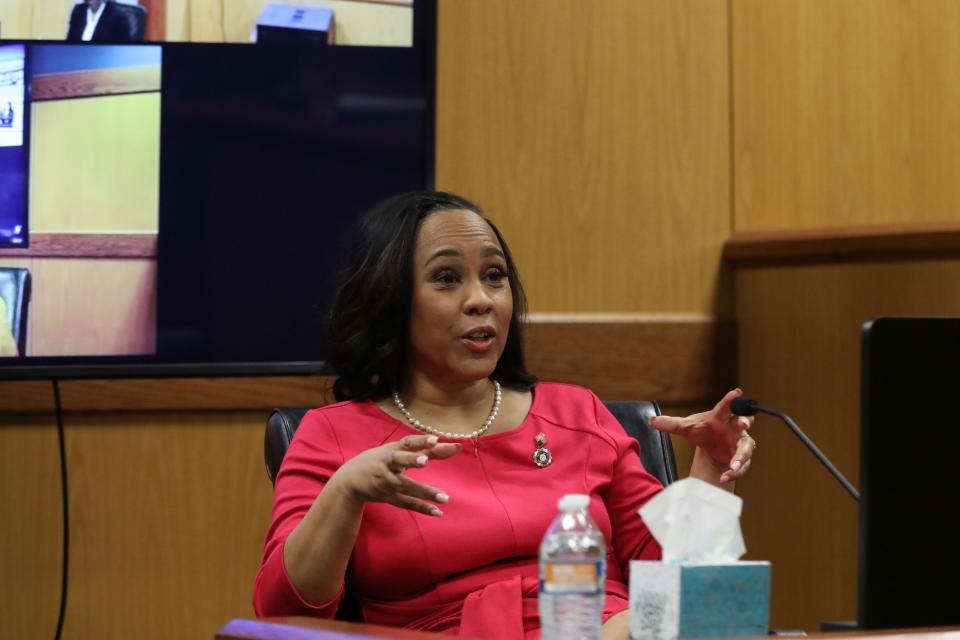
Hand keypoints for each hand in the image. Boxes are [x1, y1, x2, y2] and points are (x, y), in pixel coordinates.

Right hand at [329, 434, 460, 515]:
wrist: (350, 481)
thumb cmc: (381, 461)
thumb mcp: (400, 452)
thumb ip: (429, 449)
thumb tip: (457, 447)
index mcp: (391, 450)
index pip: (407, 443)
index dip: (420, 441)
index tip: (434, 439)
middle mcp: (388, 465)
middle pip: (400, 461)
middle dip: (411, 460)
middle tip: (425, 461)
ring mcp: (387, 483)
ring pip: (406, 486)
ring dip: (425, 492)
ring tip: (445, 497)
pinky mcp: (389, 497)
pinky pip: (406, 503)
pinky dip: (422, 507)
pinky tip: (438, 512)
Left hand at [649, 389, 755, 482]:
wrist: (710, 447)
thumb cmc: (702, 431)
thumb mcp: (686, 428)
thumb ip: (671, 424)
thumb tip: (652, 421)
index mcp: (720, 416)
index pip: (726, 406)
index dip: (732, 399)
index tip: (736, 392)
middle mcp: (734, 427)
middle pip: (744, 421)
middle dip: (745, 421)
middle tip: (743, 423)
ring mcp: (740, 442)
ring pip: (746, 447)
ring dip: (741, 456)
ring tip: (733, 466)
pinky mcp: (742, 458)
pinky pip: (742, 465)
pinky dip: (734, 472)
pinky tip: (724, 477)